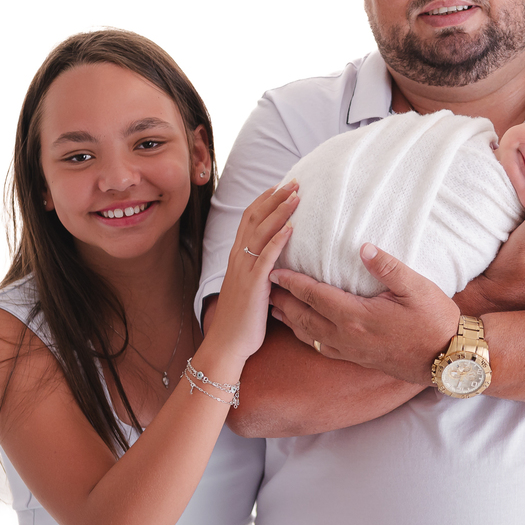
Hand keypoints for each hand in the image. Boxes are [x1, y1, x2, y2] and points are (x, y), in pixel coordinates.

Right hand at [208, 183, 298, 360]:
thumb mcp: (251, 286)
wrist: (228, 342)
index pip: (249, 218)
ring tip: (297, 196)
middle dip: (275, 198)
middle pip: (256, 218)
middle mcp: (238, 258)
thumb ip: (261, 268)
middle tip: (295, 182)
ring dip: (280, 212)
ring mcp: (244, 270)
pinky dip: (278, 240)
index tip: (281, 185)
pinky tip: (291, 228)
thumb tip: (278, 258)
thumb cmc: (243, 317)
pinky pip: (266, 257)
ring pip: (261, 232)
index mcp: (238, 256)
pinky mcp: (253, 284)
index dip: (265, 200)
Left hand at [268, 243, 460, 385]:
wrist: (446, 359)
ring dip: (288, 318)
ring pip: (307, 334)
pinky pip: (320, 347)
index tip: (274, 268)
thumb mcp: (416, 288)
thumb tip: (362, 246)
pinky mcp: (355, 358)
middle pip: (303, 316)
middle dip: (281, 299)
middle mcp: (346, 336)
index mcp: (356, 317)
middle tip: (262, 285)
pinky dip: (304, 335)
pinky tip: (301, 329)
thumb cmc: (434, 320)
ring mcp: (349, 350)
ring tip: (273, 305)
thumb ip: (387, 267)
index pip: (314, 295)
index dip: (292, 282)